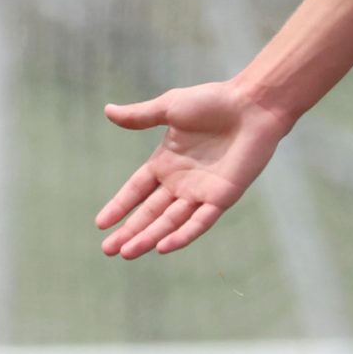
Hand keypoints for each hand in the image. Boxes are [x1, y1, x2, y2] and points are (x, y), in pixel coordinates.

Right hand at [94, 81, 289, 258]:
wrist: (251, 106)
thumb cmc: (213, 101)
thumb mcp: (169, 107)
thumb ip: (139, 116)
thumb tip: (107, 111)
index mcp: (166, 162)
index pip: (136, 191)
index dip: (119, 207)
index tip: (100, 224)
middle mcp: (180, 182)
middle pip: (150, 212)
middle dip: (129, 231)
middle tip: (108, 250)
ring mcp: (201, 192)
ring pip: (170, 222)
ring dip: (149, 237)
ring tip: (128, 252)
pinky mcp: (222, 197)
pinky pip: (199, 221)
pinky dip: (182, 235)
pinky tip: (162, 248)